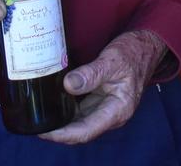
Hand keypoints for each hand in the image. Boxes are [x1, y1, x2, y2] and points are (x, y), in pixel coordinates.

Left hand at [40, 30, 169, 144]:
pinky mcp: (100, 100)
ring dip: (61, 122)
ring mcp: (105, 108)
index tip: (44, 131)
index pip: (86, 131)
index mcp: (118, 110)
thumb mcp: (112, 60)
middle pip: (80, 130)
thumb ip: (91, 74)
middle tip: (35, 123)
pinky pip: (81, 110)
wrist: (145, 45)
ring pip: (79, 122)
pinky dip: (67, 110)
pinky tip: (53, 104)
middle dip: (58, 131)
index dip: (63, 135)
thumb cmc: (133, 53)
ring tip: (39, 116)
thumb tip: (68, 85)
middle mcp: (111, 114)